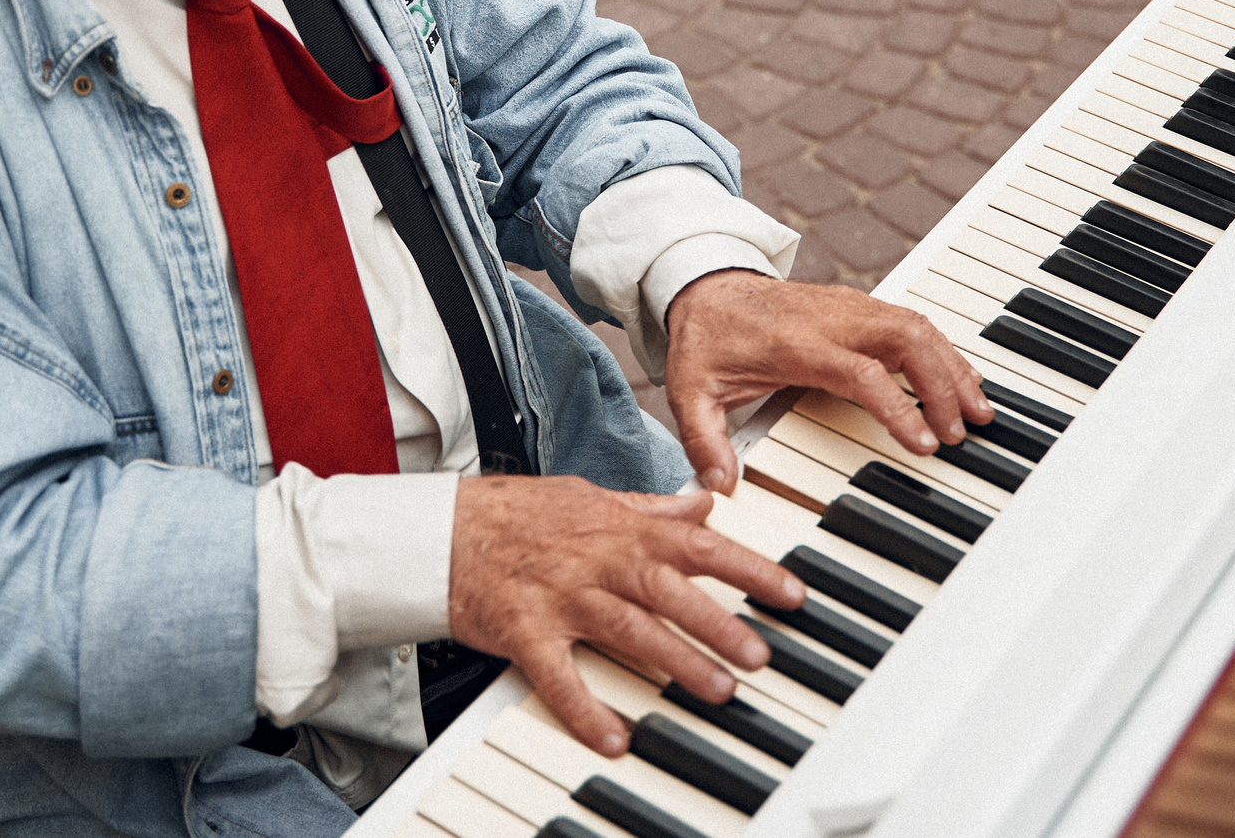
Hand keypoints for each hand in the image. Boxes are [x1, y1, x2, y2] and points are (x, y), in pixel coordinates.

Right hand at [447, 475, 804, 753]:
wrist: (444, 530)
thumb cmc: (519, 514)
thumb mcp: (591, 497)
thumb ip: (650, 509)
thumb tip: (702, 506)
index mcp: (621, 530)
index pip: (699, 545)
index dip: (750, 568)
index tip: (790, 592)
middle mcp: (598, 562)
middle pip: (671, 592)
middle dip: (720, 623)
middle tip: (761, 654)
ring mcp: (562, 598)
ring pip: (630, 630)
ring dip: (676, 661)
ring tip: (717, 690)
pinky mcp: (525, 633)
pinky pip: (559, 676)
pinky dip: (586, 708)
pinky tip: (614, 738)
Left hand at [663, 272, 989, 494]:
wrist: (706, 286)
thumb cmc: (706, 340)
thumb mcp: (689, 391)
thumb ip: (704, 440)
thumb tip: (720, 487)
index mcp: (795, 343)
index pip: (861, 371)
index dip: (898, 406)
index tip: (924, 442)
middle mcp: (831, 319)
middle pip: (905, 339)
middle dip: (942, 384)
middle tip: (961, 432)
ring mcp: (849, 308)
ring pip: (917, 326)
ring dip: (952, 366)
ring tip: (978, 411)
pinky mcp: (859, 307)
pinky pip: (912, 322)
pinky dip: (942, 350)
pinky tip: (962, 379)